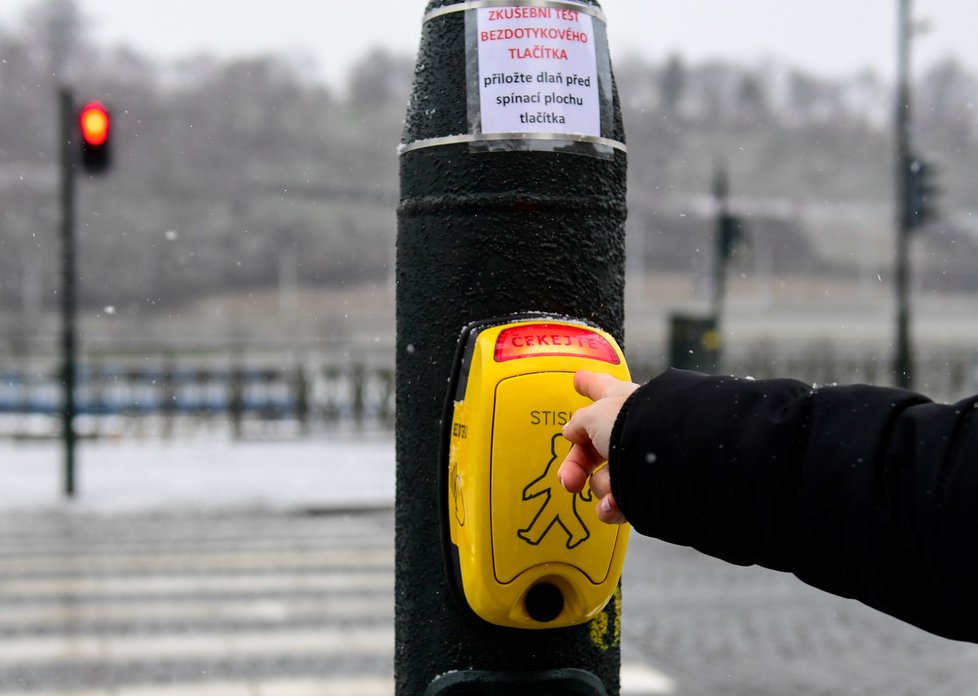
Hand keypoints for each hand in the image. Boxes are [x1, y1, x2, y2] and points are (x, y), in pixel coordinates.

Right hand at [559, 370, 637, 523]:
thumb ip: (579, 422)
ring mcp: (637, 462)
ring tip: (612, 488)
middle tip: (568, 480)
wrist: (670, 457)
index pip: (600, 389)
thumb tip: (571, 430)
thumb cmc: (634, 424)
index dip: (589, 385)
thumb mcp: (596, 415)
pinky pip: (617, 502)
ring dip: (601, 486)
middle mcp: (630, 431)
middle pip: (592, 449)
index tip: (579, 380)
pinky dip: (612, 506)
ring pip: (602, 480)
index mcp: (620, 404)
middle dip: (576, 467)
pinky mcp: (646, 491)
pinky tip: (614, 505)